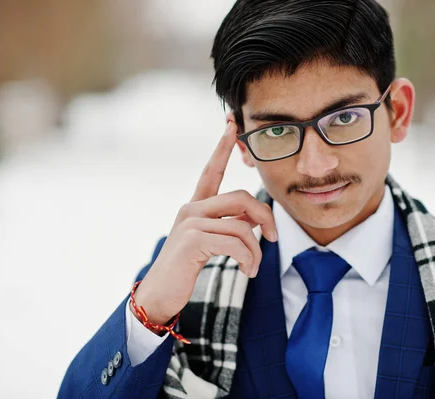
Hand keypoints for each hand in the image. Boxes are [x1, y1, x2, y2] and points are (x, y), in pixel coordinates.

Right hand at [131, 117, 277, 326]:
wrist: (160, 294)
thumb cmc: (185, 268)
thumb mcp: (210, 242)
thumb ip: (229, 225)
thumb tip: (256, 219)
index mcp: (195, 207)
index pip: (211, 171)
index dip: (222, 148)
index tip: (231, 124)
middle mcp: (191, 209)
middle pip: (241, 198)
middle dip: (265, 217)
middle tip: (274, 239)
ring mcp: (190, 223)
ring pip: (242, 226)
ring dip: (256, 251)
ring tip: (253, 268)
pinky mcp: (193, 240)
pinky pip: (236, 243)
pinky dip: (248, 259)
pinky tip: (246, 271)